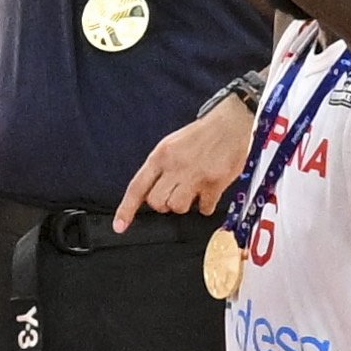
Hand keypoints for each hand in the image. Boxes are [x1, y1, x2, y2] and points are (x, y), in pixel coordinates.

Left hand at [121, 91, 256, 219]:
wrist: (230, 124)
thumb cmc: (200, 135)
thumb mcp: (171, 145)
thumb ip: (160, 168)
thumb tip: (151, 193)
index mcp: (160, 155)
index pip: (137, 186)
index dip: (126, 209)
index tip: (119, 226)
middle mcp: (175, 167)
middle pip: (157, 203)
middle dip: (163, 204)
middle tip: (174, 194)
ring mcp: (195, 176)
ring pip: (178, 208)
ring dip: (184, 205)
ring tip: (192, 192)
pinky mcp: (215, 183)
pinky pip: (204, 209)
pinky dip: (205, 206)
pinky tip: (208, 194)